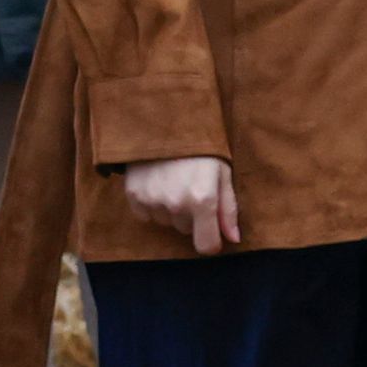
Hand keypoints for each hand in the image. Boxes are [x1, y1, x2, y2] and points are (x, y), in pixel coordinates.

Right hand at [123, 156, 239, 255]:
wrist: (164, 120)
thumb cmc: (201, 146)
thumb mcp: (222, 173)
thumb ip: (228, 209)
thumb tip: (233, 239)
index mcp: (203, 199)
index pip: (206, 246)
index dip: (211, 241)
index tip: (212, 231)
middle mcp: (176, 204)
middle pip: (186, 230)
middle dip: (191, 216)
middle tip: (191, 187)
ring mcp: (152, 200)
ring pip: (166, 222)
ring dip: (171, 209)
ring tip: (174, 181)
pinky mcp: (134, 195)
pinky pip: (146, 215)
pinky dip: (152, 205)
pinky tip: (158, 183)